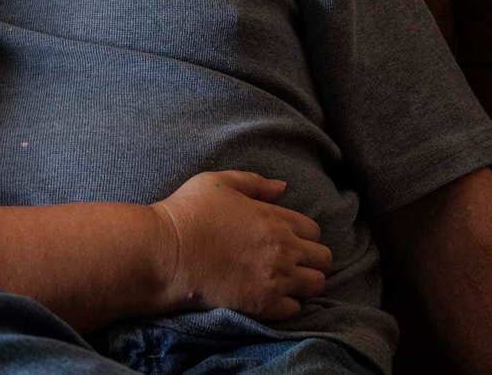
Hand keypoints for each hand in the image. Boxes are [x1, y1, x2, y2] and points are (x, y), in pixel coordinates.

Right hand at [152, 171, 332, 321]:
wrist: (167, 252)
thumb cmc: (189, 212)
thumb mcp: (219, 182)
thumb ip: (254, 182)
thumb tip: (282, 187)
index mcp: (276, 219)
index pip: (314, 231)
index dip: (302, 234)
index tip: (287, 239)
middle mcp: (284, 249)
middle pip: (323, 259)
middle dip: (311, 259)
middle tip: (291, 261)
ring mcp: (277, 279)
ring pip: (316, 285)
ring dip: (304, 282)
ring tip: (285, 281)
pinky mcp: (264, 305)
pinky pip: (295, 309)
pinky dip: (287, 304)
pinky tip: (270, 296)